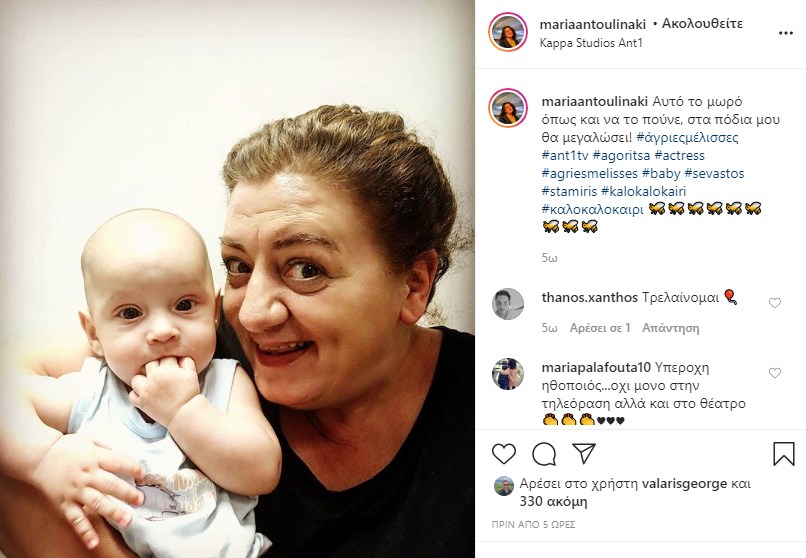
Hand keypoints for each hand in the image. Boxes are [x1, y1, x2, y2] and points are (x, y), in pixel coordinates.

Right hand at [30, 434, 144, 549]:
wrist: (39, 457)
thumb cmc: (68, 447)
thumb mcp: (88, 439)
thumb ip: (106, 448)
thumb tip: (124, 458)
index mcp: (94, 457)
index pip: (117, 462)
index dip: (132, 467)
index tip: (144, 474)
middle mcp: (86, 475)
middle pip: (110, 484)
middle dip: (127, 493)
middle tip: (140, 500)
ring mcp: (76, 490)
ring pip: (96, 503)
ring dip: (113, 512)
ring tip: (127, 520)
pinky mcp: (65, 503)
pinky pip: (76, 519)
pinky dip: (84, 532)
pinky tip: (93, 542)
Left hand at [129, 357, 199, 425]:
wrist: (185, 413)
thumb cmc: (190, 393)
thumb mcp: (192, 374)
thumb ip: (186, 361)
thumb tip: (179, 357)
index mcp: (167, 370)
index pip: (164, 358)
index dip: (170, 361)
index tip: (173, 366)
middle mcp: (153, 378)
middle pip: (149, 364)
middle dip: (156, 367)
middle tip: (162, 373)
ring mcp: (145, 391)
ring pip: (136, 379)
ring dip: (142, 379)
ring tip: (150, 382)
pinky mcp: (141, 403)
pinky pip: (131, 395)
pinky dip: (136, 394)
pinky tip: (145, 393)